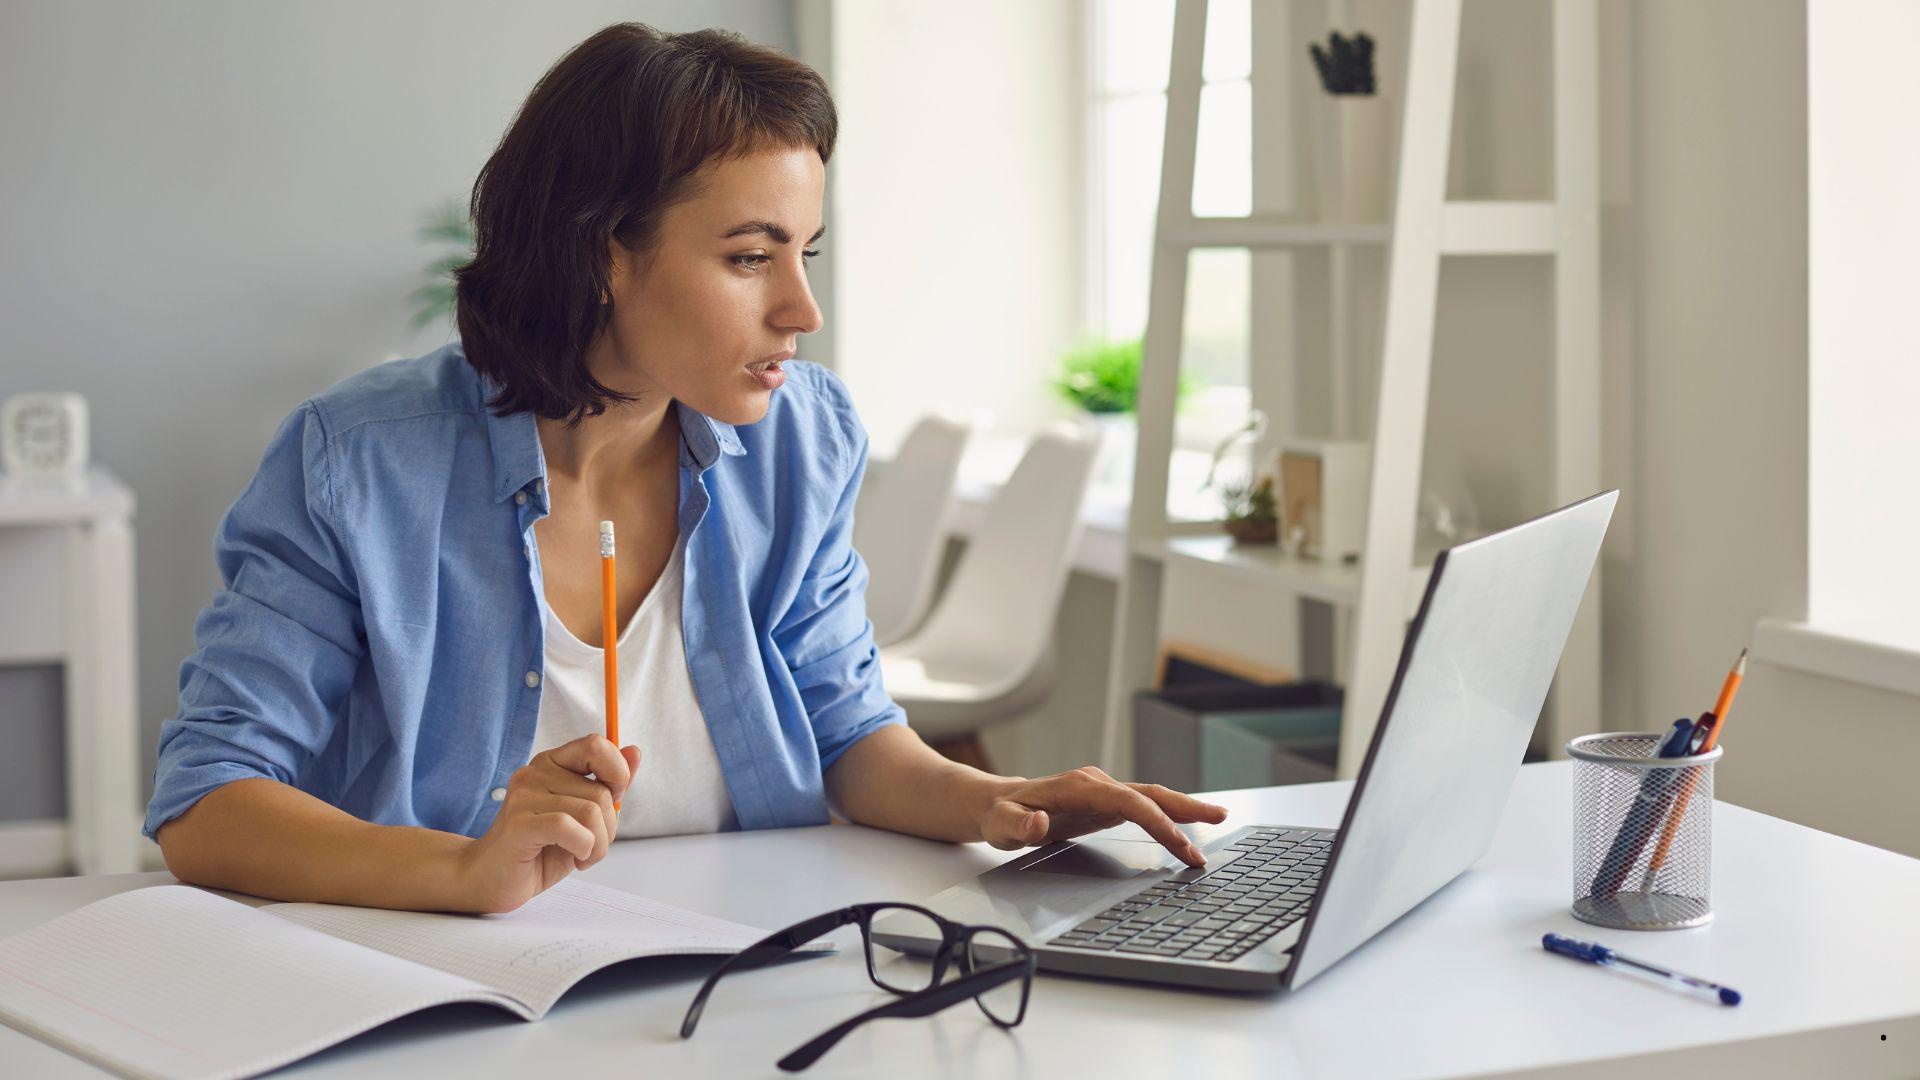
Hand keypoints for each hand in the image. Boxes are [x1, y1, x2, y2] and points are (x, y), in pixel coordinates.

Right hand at [453, 735, 639, 913]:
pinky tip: (575, 858)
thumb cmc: (539, 850)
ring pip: (591, 811)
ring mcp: (524, 796)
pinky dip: (584, 847)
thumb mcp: (583, 817)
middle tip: (592, 846)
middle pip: (601, 791)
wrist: (490, 880)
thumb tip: (634, 751)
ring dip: (599, 844)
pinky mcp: (519, 823)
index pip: (596, 745)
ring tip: (582, 856)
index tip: (613, 803)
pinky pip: (569, 827)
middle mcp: (535, 773)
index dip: (617, 774)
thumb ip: (608, 786)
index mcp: (552, 764)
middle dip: (609, 827)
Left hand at [974, 766, 1228, 866]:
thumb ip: (1018, 825)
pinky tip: (1187, 823)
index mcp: (1079, 787)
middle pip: (1149, 792)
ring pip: (1151, 796)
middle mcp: (1097, 784)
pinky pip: (1144, 805)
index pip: (1128, 801)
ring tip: (1217, 817)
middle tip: (1219, 819)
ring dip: (1183, 807)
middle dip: (1185, 807)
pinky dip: (1168, 813)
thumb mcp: (1001, 825)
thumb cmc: (1001, 816)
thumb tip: (1038, 822)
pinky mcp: (1106, 802)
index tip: (1179, 843)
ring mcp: (1103, 791)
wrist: (998, 805)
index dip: (1156, 821)